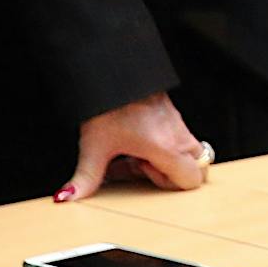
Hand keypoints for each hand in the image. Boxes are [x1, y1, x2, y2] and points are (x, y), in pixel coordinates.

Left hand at [55, 92, 210, 201]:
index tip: (145, 175)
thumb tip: (70, 196)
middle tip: (144, 168)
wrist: (115, 71)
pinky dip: (163, 147)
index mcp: (165, 146)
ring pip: (189, 152)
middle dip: (173, 175)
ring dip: (168, 161)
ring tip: (138, 155)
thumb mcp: (94, 146)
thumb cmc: (109, 104)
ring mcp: (177, 123)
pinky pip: (179, 139)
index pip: (192, 178)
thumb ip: (85, 177)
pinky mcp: (171, 115)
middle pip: (197, 166)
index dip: (170, 186)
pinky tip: (137, 142)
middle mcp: (177, 135)